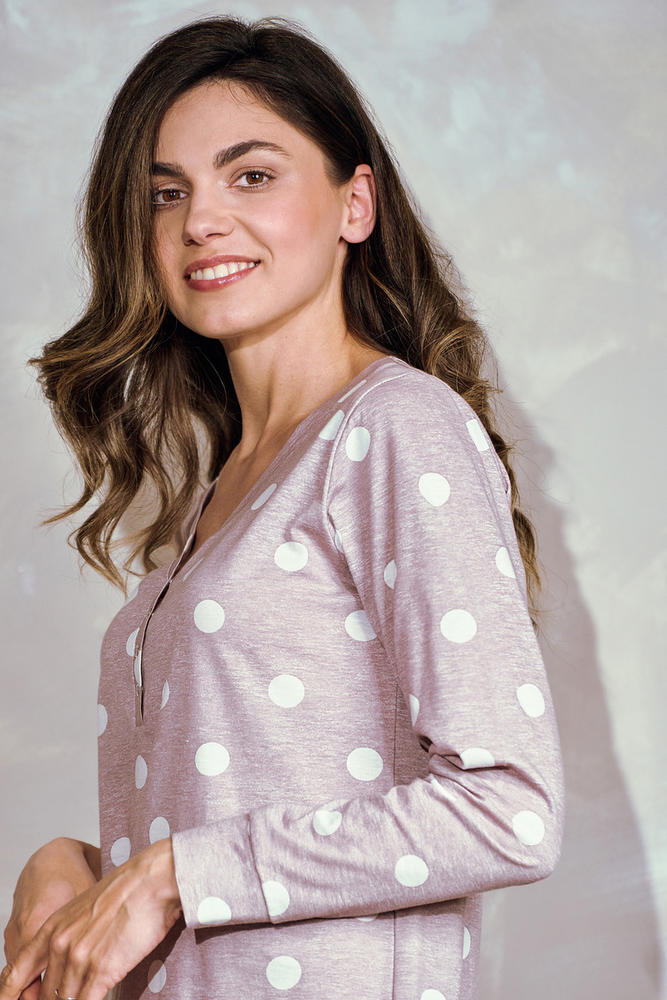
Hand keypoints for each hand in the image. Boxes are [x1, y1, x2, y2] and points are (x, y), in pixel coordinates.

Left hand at [0, 839, 181, 999]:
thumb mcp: (85, 910)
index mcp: (51, 928)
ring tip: (87, 996)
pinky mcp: (101, 970)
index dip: (10, 994)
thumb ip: (70, 937)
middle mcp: (59, 945)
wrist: (152, 880)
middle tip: (69, 997)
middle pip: (44, 995)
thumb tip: (70, 962)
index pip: (15, 973)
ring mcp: (79, 959)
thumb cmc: (127, 891)